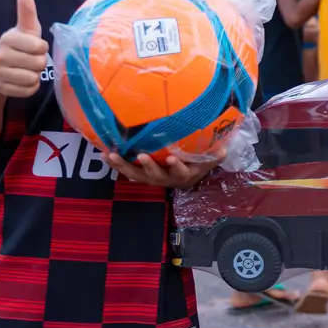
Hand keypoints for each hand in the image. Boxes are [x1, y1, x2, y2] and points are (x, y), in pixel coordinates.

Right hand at [0, 0, 49, 97]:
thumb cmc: (19, 44)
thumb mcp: (25, 29)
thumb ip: (27, 13)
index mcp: (7, 39)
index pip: (40, 47)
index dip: (42, 48)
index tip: (35, 46)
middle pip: (39, 64)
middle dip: (40, 62)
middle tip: (31, 59)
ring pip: (33, 78)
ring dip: (36, 75)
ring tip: (28, 69)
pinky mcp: (2, 89)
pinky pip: (28, 91)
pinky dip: (31, 87)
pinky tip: (24, 79)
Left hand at [106, 147, 227, 187]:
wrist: (186, 177)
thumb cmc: (198, 164)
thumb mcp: (209, 161)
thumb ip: (215, 155)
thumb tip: (223, 148)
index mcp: (183, 176)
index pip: (181, 172)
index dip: (177, 166)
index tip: (173, 158)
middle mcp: (166, 179)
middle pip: (155, 176)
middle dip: (147, 167)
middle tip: (141, 156)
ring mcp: (151, 178)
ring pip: (136, 175)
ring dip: (123, 166)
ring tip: (111, 155)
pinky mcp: (141, 174)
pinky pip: (127, 170)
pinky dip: (116, 164)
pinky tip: (104, 154)